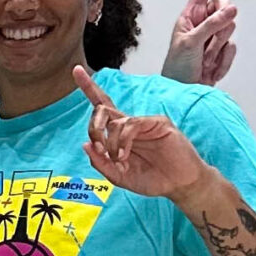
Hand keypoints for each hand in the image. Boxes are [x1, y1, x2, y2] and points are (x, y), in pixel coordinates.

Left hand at [76, 69, 210, 201]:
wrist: (178, 185)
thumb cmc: (152, 180)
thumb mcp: (120, 177)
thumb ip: (102, 163)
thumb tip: (85, 145)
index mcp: (120, 134)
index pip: (102, 107)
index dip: (89, 88)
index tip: (77, 69)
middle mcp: (130, 124)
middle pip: (102, 109)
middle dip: (93, 127)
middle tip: (98, 146)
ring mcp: (144, 122)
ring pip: (115, 121)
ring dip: (111, 143)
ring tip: (119, 159)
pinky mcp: (157, 123)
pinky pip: (131, 124)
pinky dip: (123, 140)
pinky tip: (124, 154)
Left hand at [161, 0, 237, 84]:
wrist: (183, 93)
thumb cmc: (177, 68)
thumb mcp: (190, 43)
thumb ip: (211, 24)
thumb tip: (232, 8)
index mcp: (190, 14)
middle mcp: (204, 21)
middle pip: (226, 5)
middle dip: (221, 20)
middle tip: (209, 39)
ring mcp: (214, 36)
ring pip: (231, 27)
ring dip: (218, 45)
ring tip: (203, 58)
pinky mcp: (222, 51)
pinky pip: (232, 48)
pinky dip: (222, 61)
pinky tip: (209, 69)